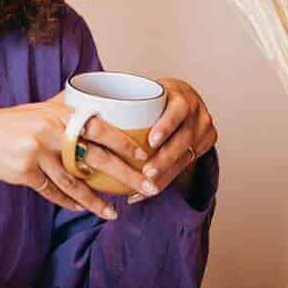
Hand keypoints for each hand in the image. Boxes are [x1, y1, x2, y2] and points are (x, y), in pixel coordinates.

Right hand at [0, 94, 156, 221]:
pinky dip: (69, 203)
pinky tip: (83, 210)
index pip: (100, 126)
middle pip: (97, 156)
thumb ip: (63, 110)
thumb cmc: (5, 126)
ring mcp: (37, 151)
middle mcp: (49, 129)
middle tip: (148, 188)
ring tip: (115, 213)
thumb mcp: (35, 112)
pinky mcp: (25, 171)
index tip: (145, 157)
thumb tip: (94, 104)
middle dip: (127, 175)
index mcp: (57, 112)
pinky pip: (54, 192)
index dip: (125, 143)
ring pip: (76, 181)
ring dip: (98, 201)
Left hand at [123, 77, 216, 204]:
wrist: (185, 102)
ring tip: (144, 187)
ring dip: (164, 175)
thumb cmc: (157, 98)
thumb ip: (127, 101)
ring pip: (186, 157)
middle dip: (165, 158)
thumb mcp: (148, 92)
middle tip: (146, 173)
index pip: (178, 110)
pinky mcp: (205, 146)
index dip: (166, 126)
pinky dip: (164, 182)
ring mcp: (205, 131)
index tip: (151, 141)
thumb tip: (82, 103)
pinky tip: (145, 195)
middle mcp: (198, 114)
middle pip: (184, 139)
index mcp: (182, 97)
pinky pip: (185, 168)